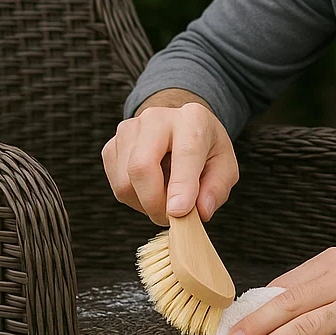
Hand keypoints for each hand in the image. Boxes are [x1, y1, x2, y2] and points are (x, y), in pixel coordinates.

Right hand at [100, 99, 238, 224]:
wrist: (179, 129)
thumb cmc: (205, 149)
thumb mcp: (225, 166)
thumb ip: (216, 189)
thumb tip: (200, 211)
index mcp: (192, 119)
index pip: (185, 152)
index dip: (181, 186)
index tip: (179, 212)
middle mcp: (156, 118)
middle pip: (141, 166)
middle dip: (155, 203)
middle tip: (172, 216)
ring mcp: (127, 130)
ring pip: (125, 182)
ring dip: (145, 204)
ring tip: (165, 198)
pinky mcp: (111, 147)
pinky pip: (116, 185)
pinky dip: (134, 198)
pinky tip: (150, 189)